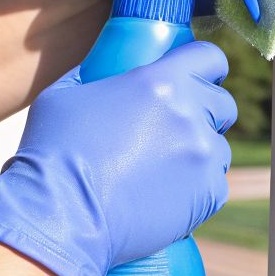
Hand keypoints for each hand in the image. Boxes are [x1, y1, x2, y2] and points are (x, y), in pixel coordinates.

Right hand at [0, 41, 235, 275]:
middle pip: (223, 104)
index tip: (201, 78)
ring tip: (161, 171)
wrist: (58, 217)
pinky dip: (197, 190)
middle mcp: (190, 113)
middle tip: (175, 129)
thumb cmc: (51, 155)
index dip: (208, 67)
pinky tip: (166, 197)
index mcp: (160, 82)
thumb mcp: (65, 95)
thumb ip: (96, 74)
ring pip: (219, 147)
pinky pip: (215, 185)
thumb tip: (106, 64)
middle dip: (205, 112)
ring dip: (199, 154)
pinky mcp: (208, 193)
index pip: (209, 58)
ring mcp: (203, 155)